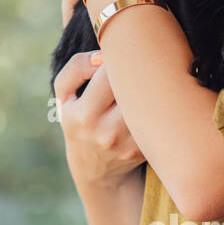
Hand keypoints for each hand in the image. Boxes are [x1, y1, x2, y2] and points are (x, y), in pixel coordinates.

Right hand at [54, 51, 145, 195]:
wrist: (94, 168)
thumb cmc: (78, 121)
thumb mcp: (64, 97)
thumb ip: (76, 68)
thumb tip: (102, 56)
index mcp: (83, 115)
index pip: (108, 73)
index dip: (118, 59)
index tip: (121, 57)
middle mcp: (106, 131)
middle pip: (134, 86)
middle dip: (139, 70)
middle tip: (142, 61)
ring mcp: (128, 143)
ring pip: (150, 101)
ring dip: (153, 85)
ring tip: (150, 78)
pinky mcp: (146, 150)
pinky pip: (159, 118)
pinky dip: (159, 104)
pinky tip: (153, 101)